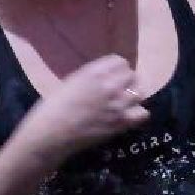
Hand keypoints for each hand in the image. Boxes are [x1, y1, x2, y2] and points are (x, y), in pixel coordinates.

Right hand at [27, 54, 149, 157]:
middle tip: (118, 90)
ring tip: (124, 102)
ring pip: (140, 93)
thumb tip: (103, 79)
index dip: (117, 69)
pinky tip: (128, 116)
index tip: (112, 76)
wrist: (51, 133)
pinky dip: (137, 113)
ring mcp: (118, 104)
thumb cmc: (52, 107)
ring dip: (133, 96)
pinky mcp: (121, 122)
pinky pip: (143, 113)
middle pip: (132, 75)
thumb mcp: (71, 82)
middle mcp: (110, 85)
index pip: (120, 61)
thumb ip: (90, 77)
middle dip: (126, 81)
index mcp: (94, 72)